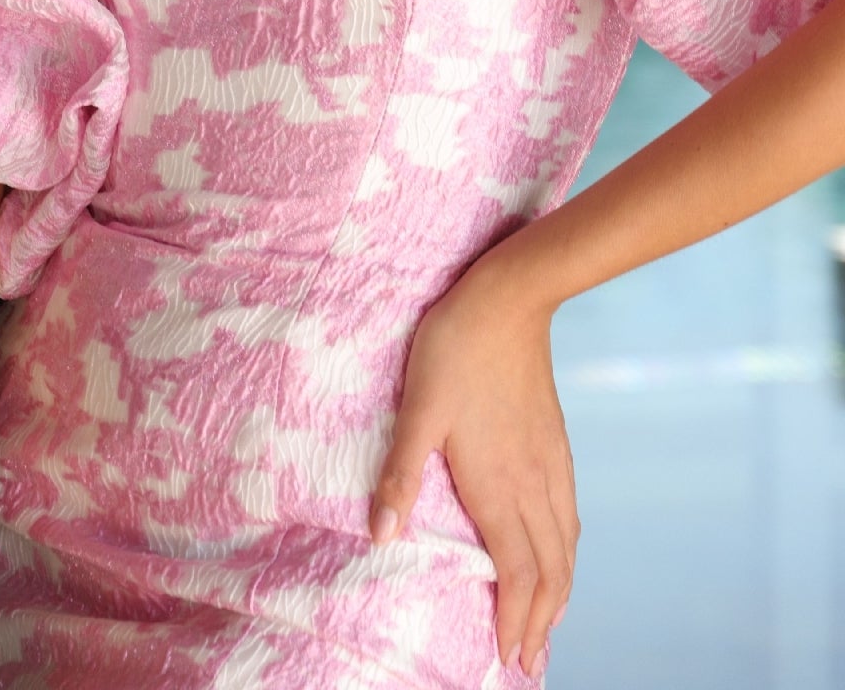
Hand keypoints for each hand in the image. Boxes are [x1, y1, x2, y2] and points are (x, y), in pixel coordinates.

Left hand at [369, 255, 577, 677]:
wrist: (510, 297)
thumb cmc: (456, 346)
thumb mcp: (417, 407)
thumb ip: (401, 474)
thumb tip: (381, 536)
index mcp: (498, 483)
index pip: (517, 572)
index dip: (516, 619)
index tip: (511, 659)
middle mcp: (532, 482)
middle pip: (548, 570)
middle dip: (540, 621)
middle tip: (530, 662)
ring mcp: (549, 460)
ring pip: (564, 544)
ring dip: (558, 591)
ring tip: (550, 624)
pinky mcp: (555, 439)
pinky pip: (569, 512)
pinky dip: (567, 550)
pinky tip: (562, 550)